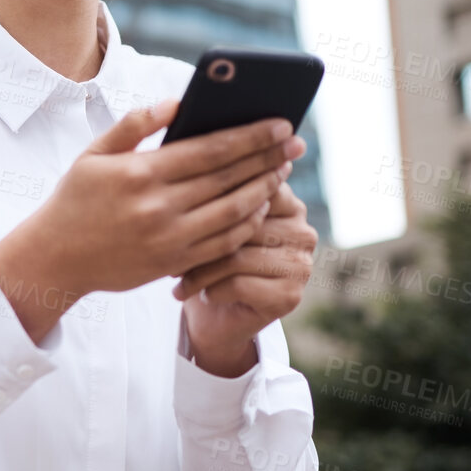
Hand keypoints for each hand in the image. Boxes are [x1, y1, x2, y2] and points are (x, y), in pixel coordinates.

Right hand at [0, 98, 301, 342]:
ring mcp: (168, 238)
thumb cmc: (75, 200)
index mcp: (140, 173)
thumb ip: (135, 125)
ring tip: (282, 171)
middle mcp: (158, 207)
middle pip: (229, 178)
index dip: (250, 136)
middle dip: (267, 158)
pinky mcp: (173, 263)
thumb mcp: (93, 154)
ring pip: (234, 212)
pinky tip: (259, 206)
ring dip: (264, 190)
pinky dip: (247, 224)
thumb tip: (176, 101)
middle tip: (295, 144)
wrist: (54, 259)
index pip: (210, 150)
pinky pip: (223, 243)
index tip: (279, 123)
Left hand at [179, 179, 317, 376]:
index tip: (178, 209)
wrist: (214, 319)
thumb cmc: (206, 258)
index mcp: (287, 202)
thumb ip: (213, 189)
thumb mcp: (207, 219)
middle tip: (168, 249)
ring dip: (200, 269)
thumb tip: (186, 151)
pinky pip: (239, 283)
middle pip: (243, 221)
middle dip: (201, 236)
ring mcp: (301, 264)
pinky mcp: (290, 295)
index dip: (211, 197)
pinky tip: (200, 295)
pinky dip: (211, 289)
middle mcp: (302, 230)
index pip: (252, 185)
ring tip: (178, 278)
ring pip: (237, 254)